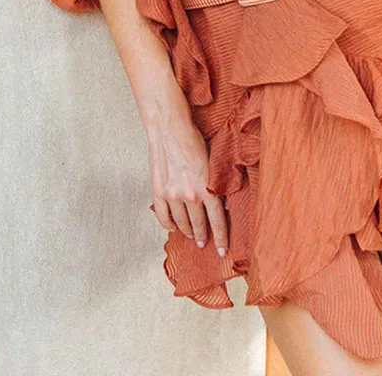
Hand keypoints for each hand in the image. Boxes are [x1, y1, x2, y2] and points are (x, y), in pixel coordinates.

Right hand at [145, 92, 228, 255]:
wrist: (170, 130)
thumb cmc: (194, 141)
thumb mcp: (212, 163)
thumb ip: (214, 184)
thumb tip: (219, 200)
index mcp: (207, 188)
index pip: (218, 221)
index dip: (221, 238)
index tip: (222, 251)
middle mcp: (190, 195)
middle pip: (199, 224)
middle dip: (203, 236)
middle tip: (205, 243)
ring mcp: (172, 195)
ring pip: (181, 222)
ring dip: (187, 231)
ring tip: (191, 236)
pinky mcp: (158, 192)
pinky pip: (163, 216)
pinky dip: (168, 224)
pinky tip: (173, 228)